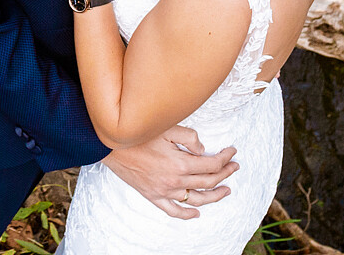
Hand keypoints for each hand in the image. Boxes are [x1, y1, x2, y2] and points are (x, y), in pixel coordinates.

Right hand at [101, 126, 238, 219]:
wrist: (109, 145)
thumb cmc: (137, 134)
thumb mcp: (166, 129)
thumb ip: (189, 137)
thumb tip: (202, 149)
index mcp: (180, 163)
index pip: (211, 165)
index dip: (225, 158)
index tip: (233, 152)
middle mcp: (175, 181)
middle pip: (208, 182)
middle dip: (225, 174)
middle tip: (234, 167)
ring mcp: (164, 191)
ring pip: (196, 199)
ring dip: (214, 196)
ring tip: (226, 190)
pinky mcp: (153, 196)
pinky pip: (173, 210)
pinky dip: (187, 214)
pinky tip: (196, 213)